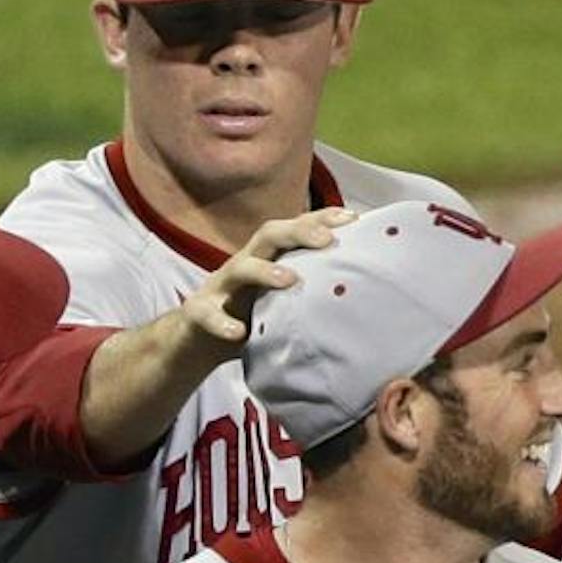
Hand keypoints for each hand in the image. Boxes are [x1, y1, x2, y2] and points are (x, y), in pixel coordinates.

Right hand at [178, 207, 354, 351]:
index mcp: (267, 259)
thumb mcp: (283, 304)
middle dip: (298, 232)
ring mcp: (219, 287)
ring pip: (239, 267)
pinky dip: (221, 322)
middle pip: (269, 235)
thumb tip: (364, 302)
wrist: (197, 343)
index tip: (352, 219)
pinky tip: (237, 332)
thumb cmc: (249, 319)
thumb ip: (313, 298)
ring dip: (264, 271)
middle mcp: (244, 264)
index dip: (321, 219)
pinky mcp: (198, 313)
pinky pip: (206, 313)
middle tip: (326, 240)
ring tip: (289, 280)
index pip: (294, 230)